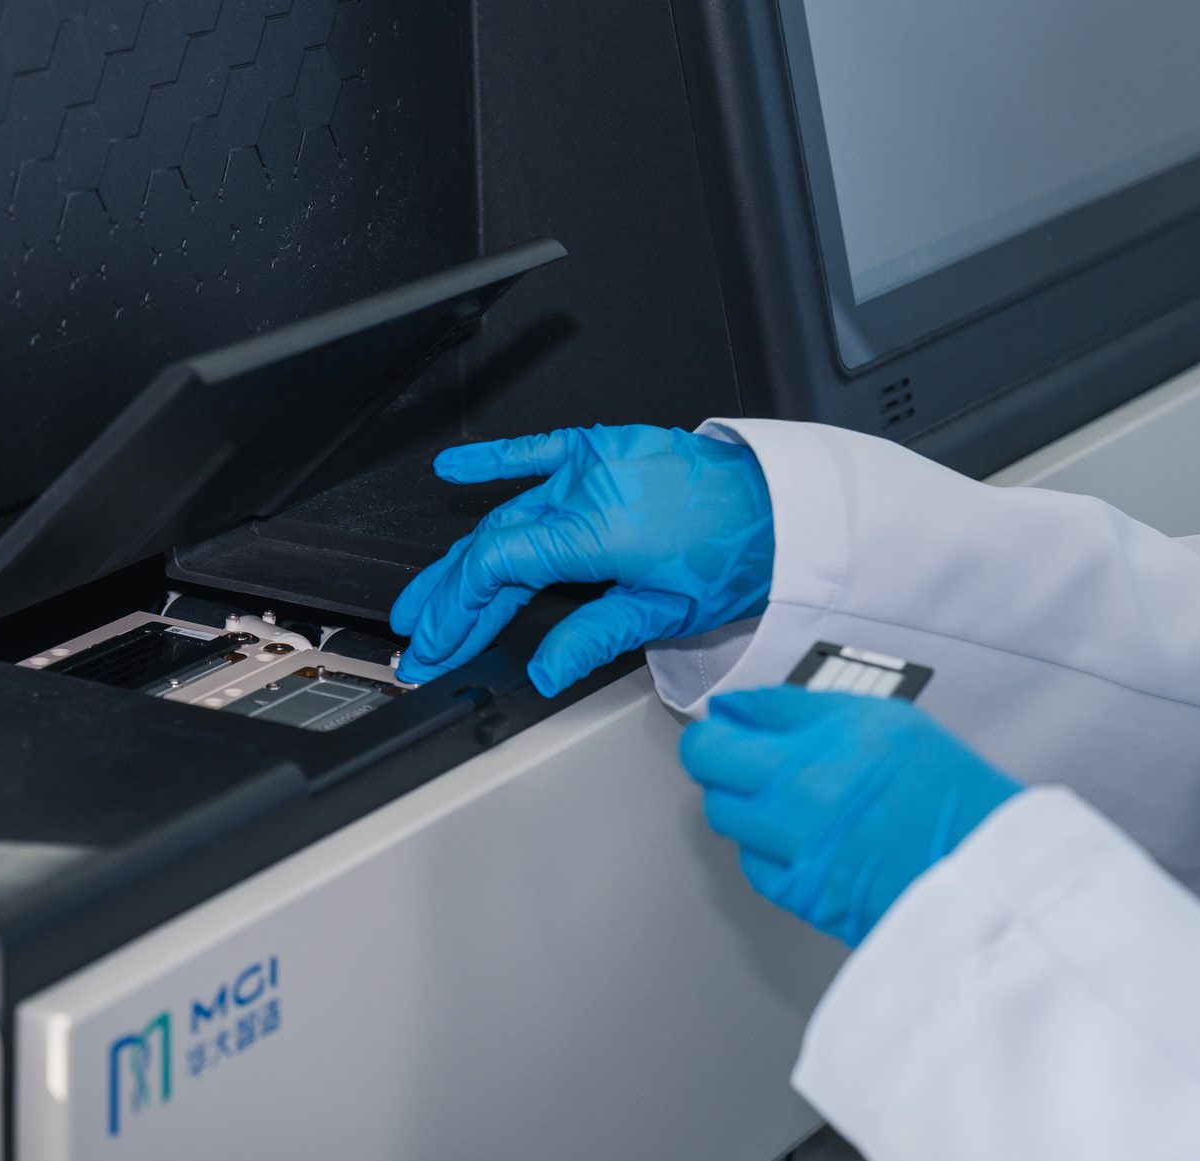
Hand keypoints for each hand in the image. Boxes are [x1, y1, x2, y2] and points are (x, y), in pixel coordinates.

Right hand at [390, 425, 774, 696]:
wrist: (780, 507)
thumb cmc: (733, 557)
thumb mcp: (664, 612)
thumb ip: (593, 638)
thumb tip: (542, 672)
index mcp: (594, 534)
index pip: (496, 570)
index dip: (456, 612)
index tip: (434, 646)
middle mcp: (584, 493)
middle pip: (491, 546)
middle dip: (448, 599)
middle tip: (419, 639)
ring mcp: (591, 467)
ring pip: (507, 513)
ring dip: (463, 555)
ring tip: (428, 592)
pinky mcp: (603, 449)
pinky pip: (536, 450)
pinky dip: (493, 462)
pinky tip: (453, 471)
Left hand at [680, 687, 1023, 946]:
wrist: (986, 873)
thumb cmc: (950, 795)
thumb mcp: (887, 722)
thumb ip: (805, 711)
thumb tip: (742, 708)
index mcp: (821, 744)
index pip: (730, 722)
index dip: (724, 721)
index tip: (732, 723)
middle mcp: (797, 794)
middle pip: (708, 764)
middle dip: (715, 755)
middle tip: (741, 755)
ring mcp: (792, 847)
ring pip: (724, 814)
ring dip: (740, 801)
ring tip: (781, 797)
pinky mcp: (798, 892)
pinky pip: (752, 861)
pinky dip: (763, 848)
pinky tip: (797, 838)